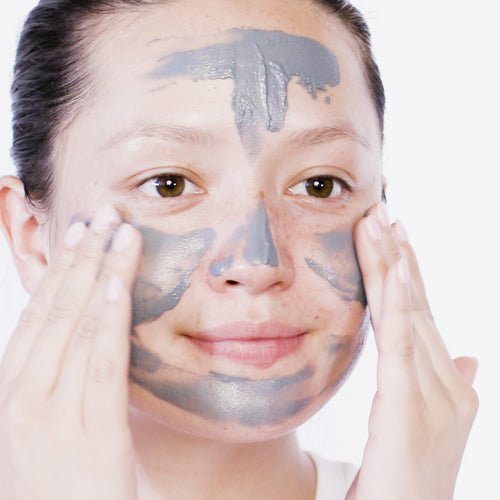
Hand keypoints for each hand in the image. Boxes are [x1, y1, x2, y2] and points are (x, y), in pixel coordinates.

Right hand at [0, 205, 141, 499]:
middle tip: (105, 214)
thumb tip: (82, 322)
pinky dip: (110, 320)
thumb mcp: (43, 420)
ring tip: (121, 232)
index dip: (63, 267)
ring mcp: (53, 415)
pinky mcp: (92, 435)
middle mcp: (23, 395)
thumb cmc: (56, 479)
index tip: (83, 231)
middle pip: (58, 309)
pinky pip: (101, 364)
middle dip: (84, 257)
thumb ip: (56, 372)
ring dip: (102, 273)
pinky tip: (120, 286)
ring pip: (80, 326)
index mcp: (12, 387)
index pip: (40, 312)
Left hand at [347, 203, 478, 499]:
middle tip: (382, 212)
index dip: (410, 273)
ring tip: (378, 224)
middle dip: (398, 256)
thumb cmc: (410, 478)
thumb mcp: (425, 425)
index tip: (395, 235)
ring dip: (393, 266)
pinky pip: (403, 347)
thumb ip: (446, 384)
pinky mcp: (411, 408)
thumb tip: (469, 355)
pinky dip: (400, 306)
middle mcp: (449, 383)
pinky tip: (397, 271)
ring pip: (409, 316)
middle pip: (416, 306)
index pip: (423, 316)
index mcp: (447, 383)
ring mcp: (437, 396)